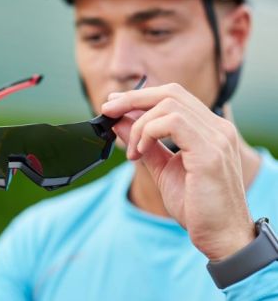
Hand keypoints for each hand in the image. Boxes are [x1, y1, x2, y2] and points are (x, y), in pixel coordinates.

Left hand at [102, 83, 254, 260]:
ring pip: (168, 104)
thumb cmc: (195, 206)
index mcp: (208, 129)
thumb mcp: (162, 168)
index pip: (173, 97)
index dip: (140, 96)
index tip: (114, 102)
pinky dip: (148, 132)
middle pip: (170, 92)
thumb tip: (119, 121)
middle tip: (107, 110)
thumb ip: (143, 142)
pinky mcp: (210, 151)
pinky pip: (172, 122)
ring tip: (132, 150)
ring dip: (139, 124)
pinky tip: (140, 151)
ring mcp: (216, 137)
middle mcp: (216, 127)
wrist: (220, 236)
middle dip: (132, 98)